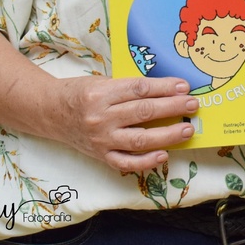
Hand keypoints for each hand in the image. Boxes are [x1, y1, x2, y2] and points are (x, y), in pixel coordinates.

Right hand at [49, 75, 198, 174]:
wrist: (51, 113)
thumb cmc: (80, 93)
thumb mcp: (102, 82)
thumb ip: (128, 88)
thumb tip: (166, 90)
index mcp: (100, 93)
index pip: (140, 89)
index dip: (165, 87)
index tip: (184, 87)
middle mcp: (100, 118)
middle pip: (143, 112)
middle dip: (173, 108)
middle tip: (193, 105)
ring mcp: (101, 140)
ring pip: (140, 139)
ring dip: (167, 135)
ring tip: (187, 130)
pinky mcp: (100, 156)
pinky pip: (126, 162)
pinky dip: (146, 161)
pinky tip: (164, 155)